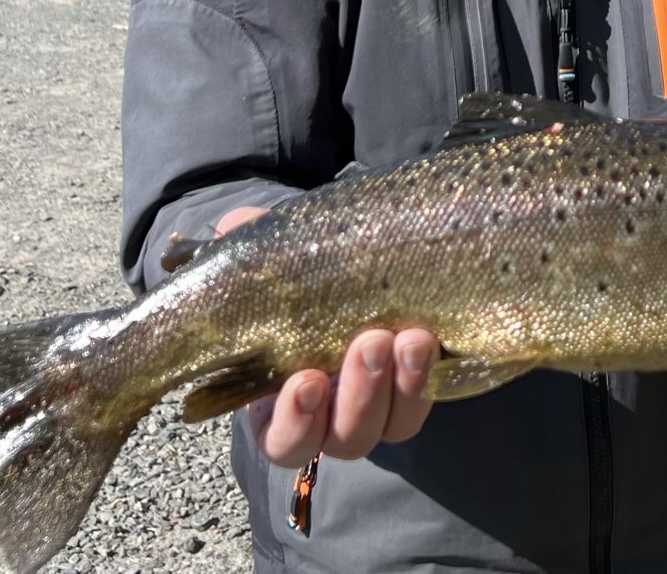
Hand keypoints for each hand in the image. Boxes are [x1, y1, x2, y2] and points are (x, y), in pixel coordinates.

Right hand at [213, 207, 439, 468]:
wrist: (356, 265)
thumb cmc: (295, 275)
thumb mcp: (269, 262)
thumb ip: (248, 251)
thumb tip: (234, 226)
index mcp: (280, 404)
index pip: (283, 439)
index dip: (295, 422)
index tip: (305, 380)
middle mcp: (333, 417)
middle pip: (348, 437)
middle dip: (360, 395)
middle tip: (370, 342)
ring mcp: (382, 404)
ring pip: (395, 425)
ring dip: (404, 385)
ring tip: (412, 337)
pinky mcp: (422, 383)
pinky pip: (433, 396)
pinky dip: (432, 374)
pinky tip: (433, 338)